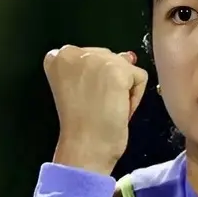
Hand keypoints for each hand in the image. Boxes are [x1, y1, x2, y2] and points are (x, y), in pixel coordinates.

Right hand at [43, 45, 148, 174]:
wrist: (84, 147)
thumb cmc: (79, 124)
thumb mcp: (80, 87)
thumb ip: (98, 67)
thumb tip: (128, 56)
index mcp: (58, 57)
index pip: (88, 56)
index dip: (93, 79)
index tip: (86, 96)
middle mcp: (74, 50)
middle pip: (108, 57)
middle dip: (109, 80)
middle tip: (97, 104)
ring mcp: (97, 58)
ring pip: (125, 67)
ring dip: (123, 88)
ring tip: (107, 107)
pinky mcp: (118, 69)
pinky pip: (140, 77)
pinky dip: (135, 97)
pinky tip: (119, 109)